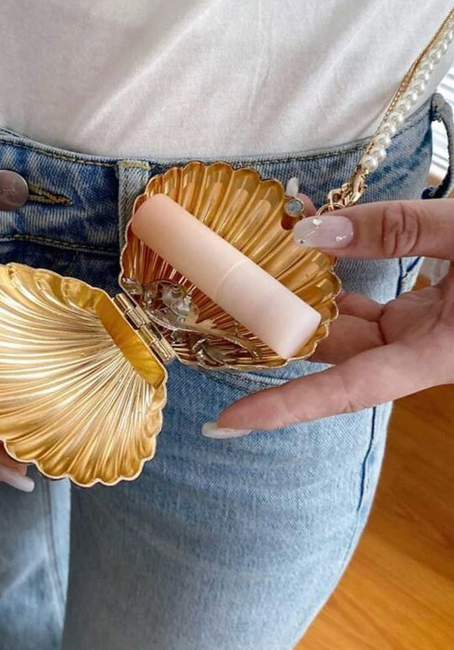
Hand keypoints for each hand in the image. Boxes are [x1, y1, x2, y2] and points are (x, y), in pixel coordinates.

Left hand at [203, 198, 453, 437]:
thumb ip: (396, 229)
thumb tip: (315, 232)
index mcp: (435, 354)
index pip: (346, 391)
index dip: (285, 407)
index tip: (228, 419)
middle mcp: (419, 353)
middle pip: (333, 352)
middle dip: (276, 333)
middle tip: (218, 311)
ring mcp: (418, 334)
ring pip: (346, 327)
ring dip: (301, 303)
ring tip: (249, 276)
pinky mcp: (420, 315)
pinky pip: (365, 309)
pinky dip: (333, 288)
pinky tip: (304, 261)